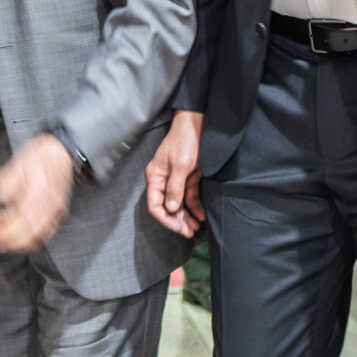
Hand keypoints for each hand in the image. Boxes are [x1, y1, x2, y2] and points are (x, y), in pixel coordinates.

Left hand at [0, 134, 76, 252]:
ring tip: (10, 246)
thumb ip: (9, 180)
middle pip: (31, 228)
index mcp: (38, 188)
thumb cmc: (40, 155)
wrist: (63, 151)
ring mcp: (57, 207)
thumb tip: (1, 198)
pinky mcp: (61, 210)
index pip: (21, 213)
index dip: (7, 224)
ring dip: (24, 243)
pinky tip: (27, 243)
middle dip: (14, 239)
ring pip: (41, 233)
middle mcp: (50, 201)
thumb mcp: (19, 161)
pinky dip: (38, 240)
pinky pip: (50, 231)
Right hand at [144, 110, 204, 236]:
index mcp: (155, 177)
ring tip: (195, 227)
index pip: (155, 205)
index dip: (166, 219)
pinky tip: (201, 215)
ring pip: (178, 204)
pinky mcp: (187, 177)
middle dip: (177, 221)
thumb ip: (175, 188)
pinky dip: (194, 206)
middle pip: (167, 207)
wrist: (198, 123)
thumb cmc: (185, 140)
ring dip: (186, 217)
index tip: (178, 227)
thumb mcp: (181, 165)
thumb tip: (171, 208)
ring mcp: (175, 179)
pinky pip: (188, 196)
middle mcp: (163, 180)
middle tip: (189, 232)